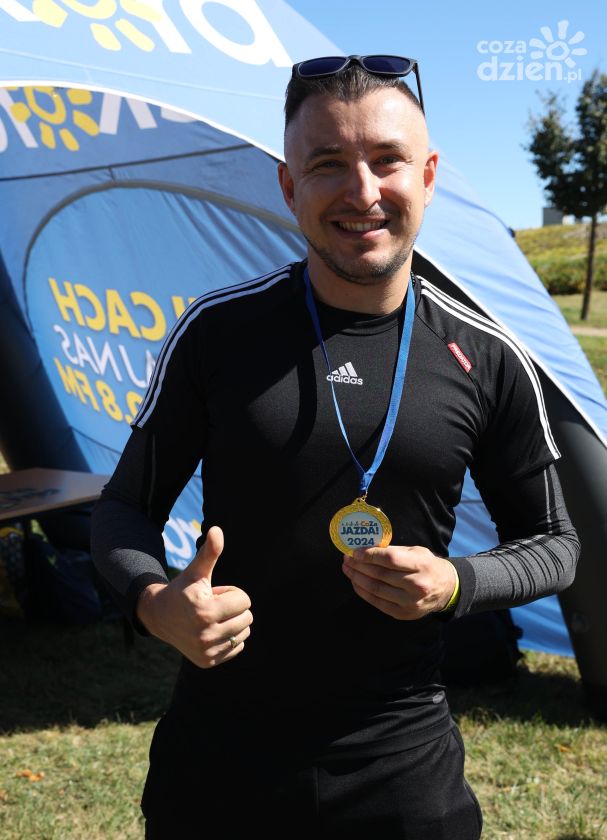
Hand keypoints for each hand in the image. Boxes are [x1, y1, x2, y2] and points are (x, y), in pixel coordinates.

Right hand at [136, 526, 252, 667]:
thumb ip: (209, 552)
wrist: (160, 617)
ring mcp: (206, 651)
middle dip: (233, 607)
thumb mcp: (196, 571)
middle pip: (247, 617)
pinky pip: (237, 647)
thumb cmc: (183, 589)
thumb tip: (217, 529)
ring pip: (244, 632)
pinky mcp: (208, 662)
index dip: (232, 593)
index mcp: (205, 611)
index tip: (214, 593)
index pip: (245, 600)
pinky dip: (229, 638)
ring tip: (212, 618)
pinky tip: (211, 631)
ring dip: (233, 622)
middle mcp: (205, 635)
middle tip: (213, 605)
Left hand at [342, 544, 457, 619]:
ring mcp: (409, 602)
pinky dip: (363, 592)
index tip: (355, 551)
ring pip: (376, 589)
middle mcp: (416, 585)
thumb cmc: (427, 566)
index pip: (390, 559)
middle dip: (359, 566)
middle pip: (380, 575)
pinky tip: (356, 583)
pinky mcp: (403, 614)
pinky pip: (377, 602)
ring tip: (347, 569)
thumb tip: (367, 549)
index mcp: (421, 565)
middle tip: (346, 559)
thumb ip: (394, 551)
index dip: (369, 555)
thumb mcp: (416, 552)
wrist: (445, 589)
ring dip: (357, 578)